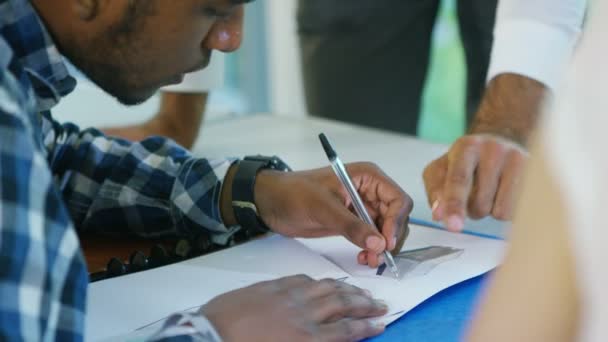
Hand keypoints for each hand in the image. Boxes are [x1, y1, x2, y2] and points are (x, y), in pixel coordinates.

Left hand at [201, 275, 387, 341]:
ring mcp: (289, 297)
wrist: (209, 336)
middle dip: (364, 304)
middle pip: (342, 305)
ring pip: (326, 288)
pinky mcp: (273, 286)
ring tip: (361, 290)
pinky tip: (325, 281)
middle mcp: (303, 315)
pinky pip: (303, 279)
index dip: (366, 325)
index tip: (381, 322)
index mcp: (307, 338)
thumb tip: (327, 338)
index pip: (346, 330)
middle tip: (380, 303)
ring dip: (347, 289)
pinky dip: (318, 280)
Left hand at [255, 162, 412, 267]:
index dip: (396, 222)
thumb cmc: (294, 193)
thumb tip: (378, 243)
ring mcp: (362, 207)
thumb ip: (351, 225)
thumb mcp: (323, 207)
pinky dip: (371, 249)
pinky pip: (372, 238)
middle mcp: (369, 191)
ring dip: (382, 247)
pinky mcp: (353, 222)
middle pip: (396, 217)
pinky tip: (362, 257)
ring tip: (369, 260)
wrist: (272, 202)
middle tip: (378, 256)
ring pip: (385, 230)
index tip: (385, 242)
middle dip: (390, 238)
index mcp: (367, 177)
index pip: (397, 199)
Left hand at [423, 134, 527, 230]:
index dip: (454, 205)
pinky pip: (519, 212)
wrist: (501, 140)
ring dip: (492, 211)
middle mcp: (495, 149)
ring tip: (491, 191)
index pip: (459, 180)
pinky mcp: (537, 175)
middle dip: (472, 208)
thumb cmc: (465, 161)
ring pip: (501, 212)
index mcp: (466, 147)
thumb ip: (435, 191)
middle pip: (480, 204)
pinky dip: (509, 210)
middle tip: (475, 191)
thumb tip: (439, 215)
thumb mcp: (441, 170)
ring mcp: (519, 161)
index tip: (454, 226)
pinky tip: (507, 193)